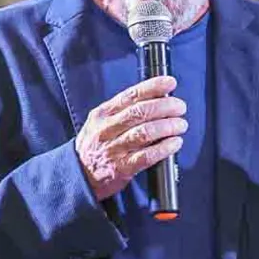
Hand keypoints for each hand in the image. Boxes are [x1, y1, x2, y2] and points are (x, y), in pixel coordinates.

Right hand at [76, 76, 187, 200]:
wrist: (77, 176)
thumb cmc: (95, 146)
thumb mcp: (100, 122)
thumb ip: (122, 111)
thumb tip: (156, 99)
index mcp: (103, 114)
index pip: (130, 96)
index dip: (153, 87)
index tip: (170, 83)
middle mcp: (107, 129)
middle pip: (140, 112)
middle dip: (165, 106)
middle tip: (180, 107)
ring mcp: (114, 149)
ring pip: (145, 132)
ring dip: (168, 126)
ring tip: (181, 125)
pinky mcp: (122, 168)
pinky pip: (147, 156)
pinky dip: (164, 148)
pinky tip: (175, 143)